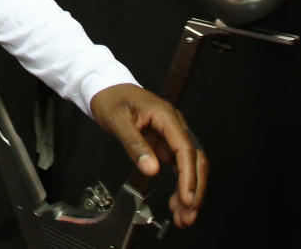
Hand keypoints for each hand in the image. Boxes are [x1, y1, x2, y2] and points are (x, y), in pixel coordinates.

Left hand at [90, 84, 207, 227]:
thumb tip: (151, 169)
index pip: (185, 149)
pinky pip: (179, 163)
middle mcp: (174, 123)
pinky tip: (176, 199)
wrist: (105, 86)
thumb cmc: (111, 98)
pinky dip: (180, 182)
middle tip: (187, 214)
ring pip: (190, 164)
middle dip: (194, 189)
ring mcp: (171, 132)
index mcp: (165, 115)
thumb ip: (134, 145)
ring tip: (183, 214)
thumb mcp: (117, 121)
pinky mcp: (166, 140)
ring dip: (190, 189)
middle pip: (195, 159)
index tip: (186, 197)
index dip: (188, 176)